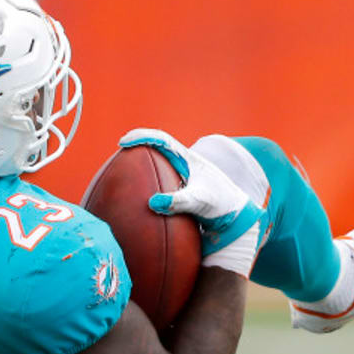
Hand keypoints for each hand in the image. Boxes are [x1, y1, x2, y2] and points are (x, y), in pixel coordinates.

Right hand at [119, 128, 262, 254]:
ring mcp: (182, 177)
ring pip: (157, 164)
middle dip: (137, 147)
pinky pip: (159, 183)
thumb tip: (152, 203)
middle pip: (157, 148)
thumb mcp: (200, 201)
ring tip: (123, 174)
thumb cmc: (220, 205)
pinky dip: (146, 185)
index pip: (162, 139)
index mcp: (188, 158)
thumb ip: (179, 202)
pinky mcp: (181, 190)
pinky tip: (137, 199)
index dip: (141, 137)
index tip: (123, 142)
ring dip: (140, 165)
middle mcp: (184, 164)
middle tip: (119, 153)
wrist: (234, 216)